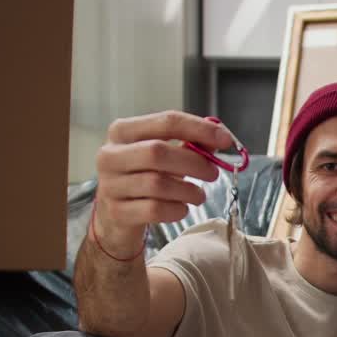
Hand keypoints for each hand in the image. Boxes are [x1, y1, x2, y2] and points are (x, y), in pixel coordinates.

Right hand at [92, 111, 236, 254]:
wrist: (114, 214)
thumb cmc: (143, 177)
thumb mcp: (163, 155)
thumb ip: (189, 143)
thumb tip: (220, 138)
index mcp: (123, 131)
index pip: (166, 122)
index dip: (199, 129)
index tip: (225, 140)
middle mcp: (111, 155)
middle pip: (158, 152)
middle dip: (194, 162)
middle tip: (213, 173)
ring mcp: (110, 185)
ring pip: (157, 184)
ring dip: (188, 190)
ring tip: (199, 195)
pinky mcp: (116, 212)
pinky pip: (154, 210)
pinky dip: (176, 210)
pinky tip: (182, 209)